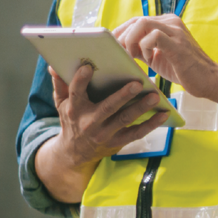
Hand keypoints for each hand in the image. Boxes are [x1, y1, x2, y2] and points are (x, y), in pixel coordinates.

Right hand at [49, 63, 168, 167]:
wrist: (75, 153)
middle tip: (138, 83)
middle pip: (107, 107)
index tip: (87, 67)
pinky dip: (151, 124)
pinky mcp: (117, 142)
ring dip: (141, 107)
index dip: (80, 80)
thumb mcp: (61, 103)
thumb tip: (54, 65)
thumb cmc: (71, 120)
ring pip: (125, 120)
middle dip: (123, 95)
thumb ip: (60, 83)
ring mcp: (104, 134)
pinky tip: (163, 114)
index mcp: (75, 109)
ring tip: (155, 95)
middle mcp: (89, 123)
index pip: (76, 93)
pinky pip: (136, 133)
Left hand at [113, 14, 217, 99]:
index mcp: (167, 23)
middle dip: (121, 37)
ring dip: (130, 41)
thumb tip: (119, 47)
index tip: (111, 47)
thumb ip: (141, 48)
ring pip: (142, 24)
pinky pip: (153, 37)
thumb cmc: (184, 70)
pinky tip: (149, 61)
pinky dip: (144, 48)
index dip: (121, 32)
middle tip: (116, 54)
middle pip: (136, 20)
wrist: (210, 81)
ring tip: (130, 56)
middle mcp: (171, 22)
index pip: (136, 21)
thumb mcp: (157, 56)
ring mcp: (176, 31)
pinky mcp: (178, 44)